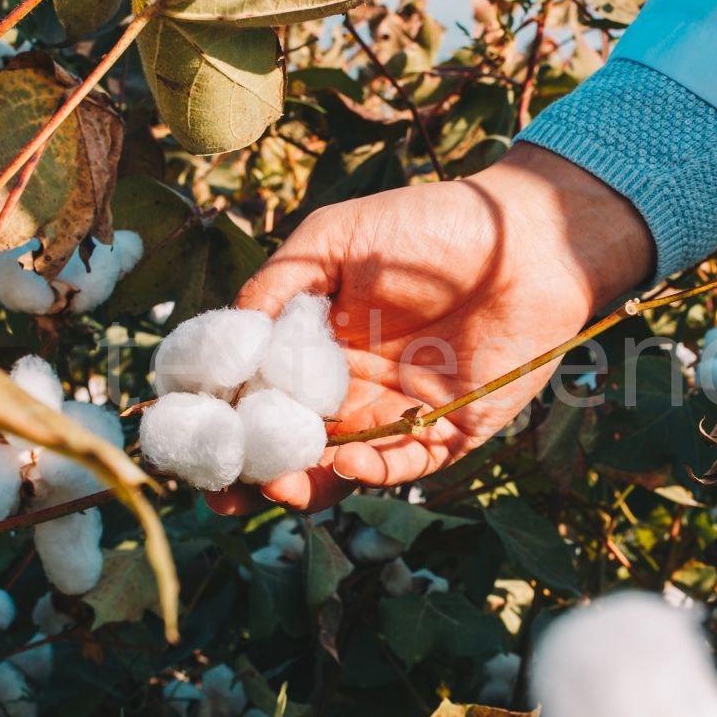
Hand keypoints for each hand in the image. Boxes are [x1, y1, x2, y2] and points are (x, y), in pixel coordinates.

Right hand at [207, 143, 654, 513]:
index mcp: (317, 345)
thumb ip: (279, 284)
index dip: (224, 421)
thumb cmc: (430, 227)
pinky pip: (403, 467)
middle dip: (255, 472)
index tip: (191, 437)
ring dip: (307, 484)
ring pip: (339, 468)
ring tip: (280, 485)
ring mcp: (398, 414)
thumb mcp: (336, 240)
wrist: (524, 240)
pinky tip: (345, 462)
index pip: (258, 395)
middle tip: (225, 489)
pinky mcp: (450, 432)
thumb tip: (228, 337)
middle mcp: (351, 387)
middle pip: (290, 444)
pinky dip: (371, 472)